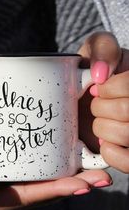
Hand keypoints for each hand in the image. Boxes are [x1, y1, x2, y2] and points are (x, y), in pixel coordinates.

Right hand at [0, 156, 110, 209]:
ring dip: (66, 180)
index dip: (55, 191)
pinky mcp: (5, 181)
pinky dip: (50, 172)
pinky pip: (32, 178)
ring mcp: (6, 192)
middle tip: (100, 178)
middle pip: (43, 194)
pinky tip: (63, 164)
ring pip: (41, 186)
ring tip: (91, 172)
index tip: (81, 185)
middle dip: (72, 186)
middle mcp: (4, 201)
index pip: (28, 198)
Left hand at [78, 31, 128, 172]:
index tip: (97, 87)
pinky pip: (127, 161)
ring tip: (98, 122)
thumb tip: (100, 73)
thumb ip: (103, 48)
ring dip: (102, 128)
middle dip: (100, 107)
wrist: (85, 97)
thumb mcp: (96, 50)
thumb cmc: (92, 72)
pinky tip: (103, 142)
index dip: (109, 88)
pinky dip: (110, 152)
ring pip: (125, 134)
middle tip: (95, 104)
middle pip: (126, 110)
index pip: (128, 87)